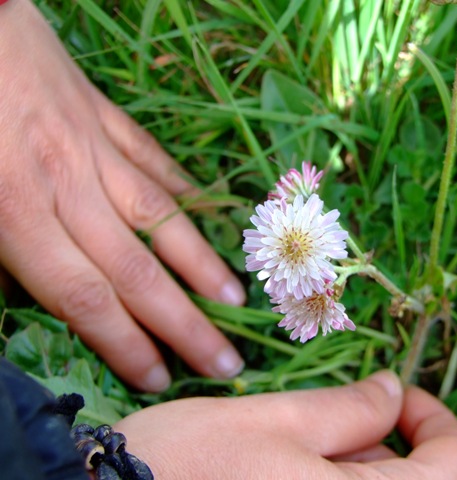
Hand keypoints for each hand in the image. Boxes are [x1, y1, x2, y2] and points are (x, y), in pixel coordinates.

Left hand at [0, 0, 244, 390]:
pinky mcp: (108, 117)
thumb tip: (33, 298)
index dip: (126, 343)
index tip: (160, 378)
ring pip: (161, 218)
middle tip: (225, 361)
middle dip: (184, 323)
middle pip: (138, 269)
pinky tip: (212, 219)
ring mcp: (97, 148)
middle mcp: (70, 187)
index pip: (86, 296)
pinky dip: (187, 192)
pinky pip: (154, 161)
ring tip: (237, 300)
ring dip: (201, 264)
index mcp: (17, 212)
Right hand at [114, 371, 456, 478]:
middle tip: (341, 413)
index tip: (400, 393)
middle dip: (394, 442)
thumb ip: (350, 409)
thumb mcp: (275, 420)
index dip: (438, 421)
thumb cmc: (188, 465)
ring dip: (363, 465)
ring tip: (303, 441)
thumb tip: (395, 390)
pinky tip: (294, 470)